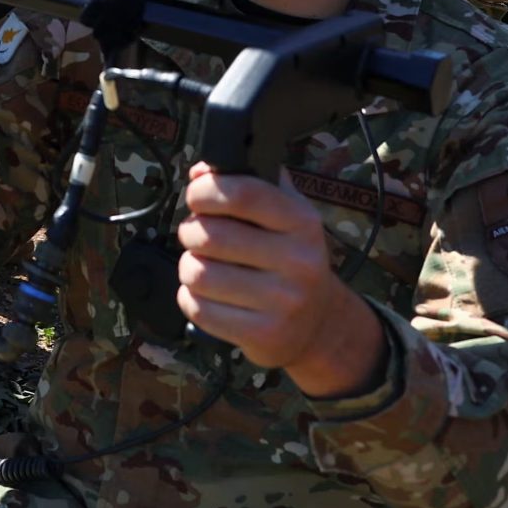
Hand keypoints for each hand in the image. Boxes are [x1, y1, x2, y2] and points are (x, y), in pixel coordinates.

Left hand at [174, 162, 386, 396]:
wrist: (319, 323)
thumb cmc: (290, 258)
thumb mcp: (285, 216)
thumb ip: (247, 185)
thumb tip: (201, 172)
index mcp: (302, 222)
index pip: (244, 193)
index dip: (206, 190)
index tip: (195, 195)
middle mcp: (298, 261)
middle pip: (211, 235)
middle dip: (190, 231)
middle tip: (195, 235)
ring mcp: (283, 302)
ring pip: (198, 273)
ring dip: (188, 266)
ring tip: (203, 265)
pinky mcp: (263, 335)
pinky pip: (199, 309)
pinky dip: (190, 298)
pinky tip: (208, 295)